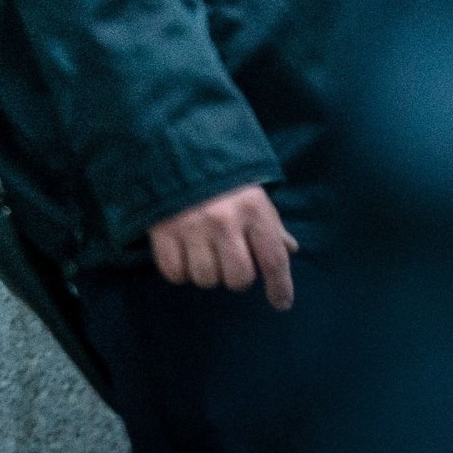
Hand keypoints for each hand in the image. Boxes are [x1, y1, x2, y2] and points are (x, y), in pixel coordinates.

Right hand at [147, 184, 298, 310]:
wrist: (174, 150)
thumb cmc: (222, 179)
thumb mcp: (253, 196)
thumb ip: (271, 225)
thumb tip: (290, 249)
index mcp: (253, 209)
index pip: (274, 260)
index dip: (280, 287)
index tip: (281, 303)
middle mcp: (224, 220)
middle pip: (239, 278)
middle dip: (237, 277)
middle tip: (229, 261)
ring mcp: (191, 227)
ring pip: (206, 279)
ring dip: (207, 273)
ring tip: (203, 254)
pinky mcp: (163, 232)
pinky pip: (175, 273)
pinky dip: (180, 271)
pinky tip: (183, 256)